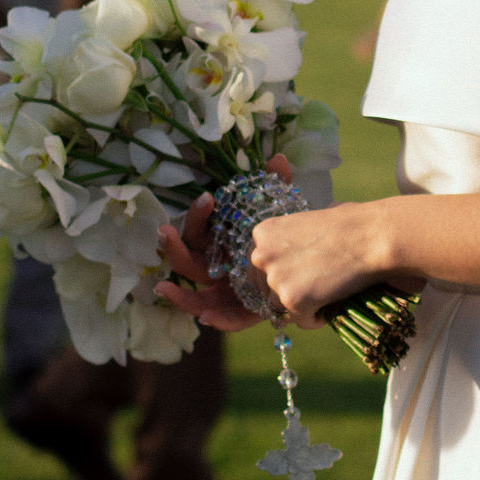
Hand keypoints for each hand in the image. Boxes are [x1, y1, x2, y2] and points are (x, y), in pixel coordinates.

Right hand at [154, 155, 292, 330]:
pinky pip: (230, 320)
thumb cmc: (291, 235)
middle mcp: (221, 271)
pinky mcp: (250, 312)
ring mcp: (231, 294)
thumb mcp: (281, 210)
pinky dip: (218, 320)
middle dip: (174, 247)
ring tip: (163, 288)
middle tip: (166, 230)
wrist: (316, 260)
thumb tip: (277, 159)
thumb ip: (277, 186)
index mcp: (222, 245)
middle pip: (187, 262)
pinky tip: (206, 317)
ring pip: (197, 297)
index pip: (198, 232)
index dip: (197, 216)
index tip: (207, 198)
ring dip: (179, 295)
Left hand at [250, 198, 398, 329]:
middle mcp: (260, 256)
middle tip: (317, 288)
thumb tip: (291, 257)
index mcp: (262, 233)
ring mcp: (274, 279)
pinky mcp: (292, 300)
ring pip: (281, 308)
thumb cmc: (351, 224)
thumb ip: (289, 240)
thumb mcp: (309, 223)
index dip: (278, 277)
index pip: (257, 268)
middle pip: (265, 290)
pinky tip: (334, 301)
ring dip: (303, 306)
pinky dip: (317, 317)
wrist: (372, 236)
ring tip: (330, 292)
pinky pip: (301, 320)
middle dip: (288, 293)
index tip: (298, 279)